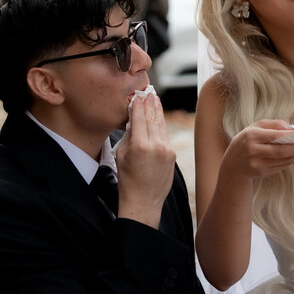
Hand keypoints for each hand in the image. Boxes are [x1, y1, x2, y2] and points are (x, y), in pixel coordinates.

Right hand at [116, 87, 175, 225]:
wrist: (143, 201)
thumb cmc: (128, 180)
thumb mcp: (122, 154)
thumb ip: (129, 135)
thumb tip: (135, 120)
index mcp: (140, 145)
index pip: (140, 117)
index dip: (138, 104)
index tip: (137, 95)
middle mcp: (156, 146)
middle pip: (153, 117)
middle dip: (150, 103)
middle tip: (148, 91)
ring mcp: (166, 150)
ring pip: (161, 125)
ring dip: (158, 111)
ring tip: (154, 99)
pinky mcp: (172, 154)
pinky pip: (165, 135)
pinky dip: (161, 125)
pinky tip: (158, 117)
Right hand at [223, 120, 293, 183]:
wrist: (232, 165)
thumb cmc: (246, 141)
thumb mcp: (255, 127)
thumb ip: (274, 124)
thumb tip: (293, 128)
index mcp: (252, 136)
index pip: (277, 136)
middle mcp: (253, 151)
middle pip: (283, 151)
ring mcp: (257, 164)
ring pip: (284, 160)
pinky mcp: (261, 173)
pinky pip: (281, 167)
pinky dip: (288, 161)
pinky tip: (288, 156)